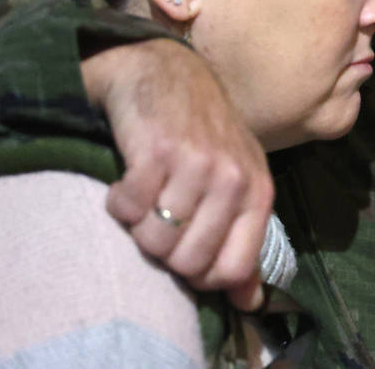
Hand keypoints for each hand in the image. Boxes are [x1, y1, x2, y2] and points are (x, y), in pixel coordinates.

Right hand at [81, 38, 273, 310]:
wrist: (166, 70)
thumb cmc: (203, 133)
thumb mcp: (237, 181)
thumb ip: (243, 240)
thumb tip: (250, 302)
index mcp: (257, 193)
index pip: (230, 270)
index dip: (198, 275)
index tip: (182, 253)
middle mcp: (232, 180)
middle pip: (186, 262)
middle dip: (163, 250)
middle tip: (159, 216)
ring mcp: (196, 164)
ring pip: (154, 240)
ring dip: (137, 225)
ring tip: (145, 194)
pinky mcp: (157, 151)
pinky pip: (127, 209)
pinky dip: (117, 202)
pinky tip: (126, 179)